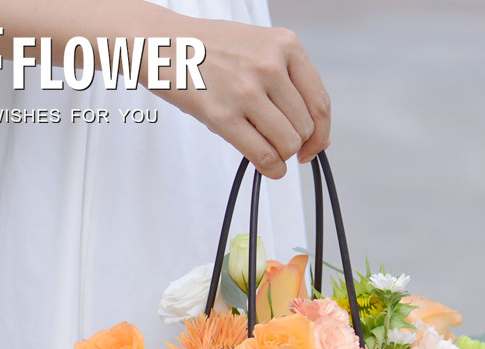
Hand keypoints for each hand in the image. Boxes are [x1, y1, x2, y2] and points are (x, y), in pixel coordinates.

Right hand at [160, 19, 330, 178]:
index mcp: (286, 45)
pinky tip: (269, 168)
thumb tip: (319, 136)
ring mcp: (246, 91)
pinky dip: (272, 170)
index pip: (320, 103)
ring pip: (288, 144)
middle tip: (279, 146)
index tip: (312, 147)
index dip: (321, 134)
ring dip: (282, 156)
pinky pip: (263, 155)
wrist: (164, 43)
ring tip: (268, 150)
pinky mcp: (223, 115)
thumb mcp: (260, 49)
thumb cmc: (213, 51)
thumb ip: (290, 84)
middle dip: (296, 145)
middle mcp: (270, 65)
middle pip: (305, 128)